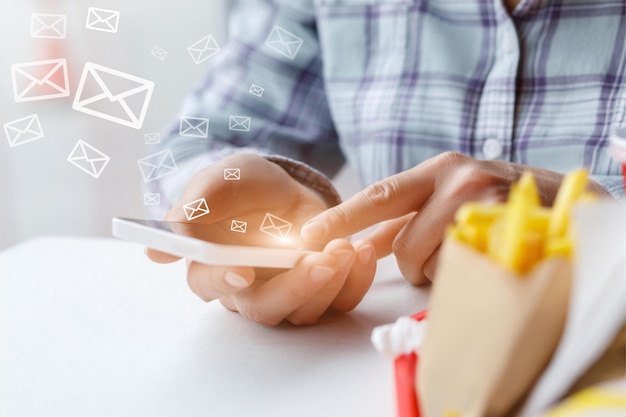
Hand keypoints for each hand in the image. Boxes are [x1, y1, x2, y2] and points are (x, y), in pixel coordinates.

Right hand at [146, 153, 375, 324]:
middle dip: (297, 286)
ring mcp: (287, 293)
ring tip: (348, 247)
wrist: (282, 189)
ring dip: (330, 282)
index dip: (224, 280)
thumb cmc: (242, 187)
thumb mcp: (220, 183)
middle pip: (265, 308)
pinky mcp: (321, 290)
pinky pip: (340, 299)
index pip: (210, 284)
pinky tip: (365, 251)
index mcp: (213, 267)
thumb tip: (156, 251)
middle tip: (322, 258)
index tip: (243, 270)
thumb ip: (196, 208)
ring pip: (305, 310)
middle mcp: (248, 289)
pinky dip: (356, 280)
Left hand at [300, 152, 609, 284]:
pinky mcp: (505, 235)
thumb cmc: (502, 206)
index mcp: (441, 168)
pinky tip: (481, 258)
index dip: (341, 218)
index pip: (380, 195)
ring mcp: (485, 208)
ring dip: (438, 271)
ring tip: (466, 252)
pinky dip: (461, 276)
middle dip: (405, 263)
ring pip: (429, 264)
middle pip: (401, 244)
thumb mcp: (453, 198)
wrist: (571, 208)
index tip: (308, 236)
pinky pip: (459, 275)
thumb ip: (407, 218)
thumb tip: (360, 244)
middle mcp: (460, 179)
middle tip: (426, 259)